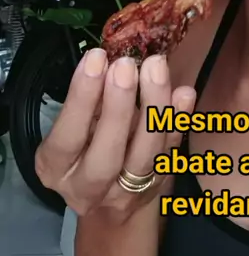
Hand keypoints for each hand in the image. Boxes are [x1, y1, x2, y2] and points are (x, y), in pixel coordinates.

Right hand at [35, 48, 194, 221]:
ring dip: (154, 109)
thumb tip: (109, 62)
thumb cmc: (84, 146)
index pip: (67, 137)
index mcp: (56, 168)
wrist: (106, 197)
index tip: (97, 59)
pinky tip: (184, 94)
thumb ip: (89, 102)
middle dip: (118, 108)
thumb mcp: (74, 127)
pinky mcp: (156, 188)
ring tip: (156, 69)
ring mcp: (125, 194)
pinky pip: (171, 155)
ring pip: (145, 158)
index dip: (82, 98)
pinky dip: (179, 123)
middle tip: (126, 66)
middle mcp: (87, 189)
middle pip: (106, 156)